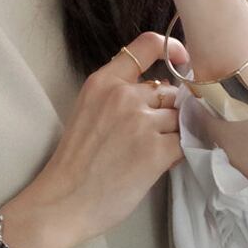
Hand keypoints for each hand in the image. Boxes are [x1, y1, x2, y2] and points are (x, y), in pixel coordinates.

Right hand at [23, 32, 188, 247]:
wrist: (63, 203)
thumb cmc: (73, 166)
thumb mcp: (87, 114)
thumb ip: (118, 98)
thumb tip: (162, 95)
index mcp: (103, 83)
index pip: (147, 45)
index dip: (172, 50)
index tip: (182, 63)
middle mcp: (124, 96)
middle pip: (170, 91)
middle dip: (168, 112)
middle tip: (151, 137)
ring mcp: (141, 123)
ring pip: (180, 119)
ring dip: (173, 136)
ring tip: (149, 155)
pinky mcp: (156, 151)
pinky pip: (184, 143)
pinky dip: (177, 154)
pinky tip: (158, 165)